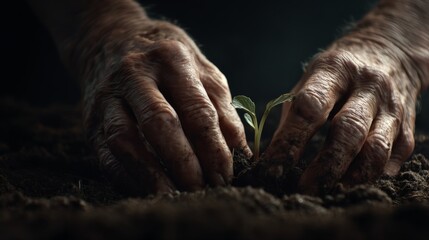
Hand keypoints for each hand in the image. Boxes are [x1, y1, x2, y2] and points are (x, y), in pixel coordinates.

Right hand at [81, 20, 249, 194]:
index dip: (214, 150)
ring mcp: (108, 96)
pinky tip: (149, 191)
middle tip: (204, 189)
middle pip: (161, 124)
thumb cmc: (168, 62)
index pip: (198, 112)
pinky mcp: (91, 118)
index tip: (227, 176)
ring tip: (175, 197)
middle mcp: (135, 74)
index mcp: (171, 59)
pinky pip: (105, 154)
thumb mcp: (202, 72)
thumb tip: (241, 155)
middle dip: (184, 164)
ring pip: (125, 140)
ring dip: (151, 176)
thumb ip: (223, 110)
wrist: (112, 40)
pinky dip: (128, 177)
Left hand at [264, 35, 420, 193]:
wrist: (392, 51)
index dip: (290, 141)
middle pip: (347, 132)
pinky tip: (353, 180)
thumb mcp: (311, 77)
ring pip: (375, 149)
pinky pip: (394, 156)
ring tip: (329, 190)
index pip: (310, 108)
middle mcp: (368, 85)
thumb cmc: (337, 72)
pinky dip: (372, 174)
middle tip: (303, 189)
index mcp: (335, 69)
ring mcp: (391, 105)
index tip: (272, 168)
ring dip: (351, 176)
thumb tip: (274, 157)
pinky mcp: (407, 124)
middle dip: (323, 167)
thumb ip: (294, 112)